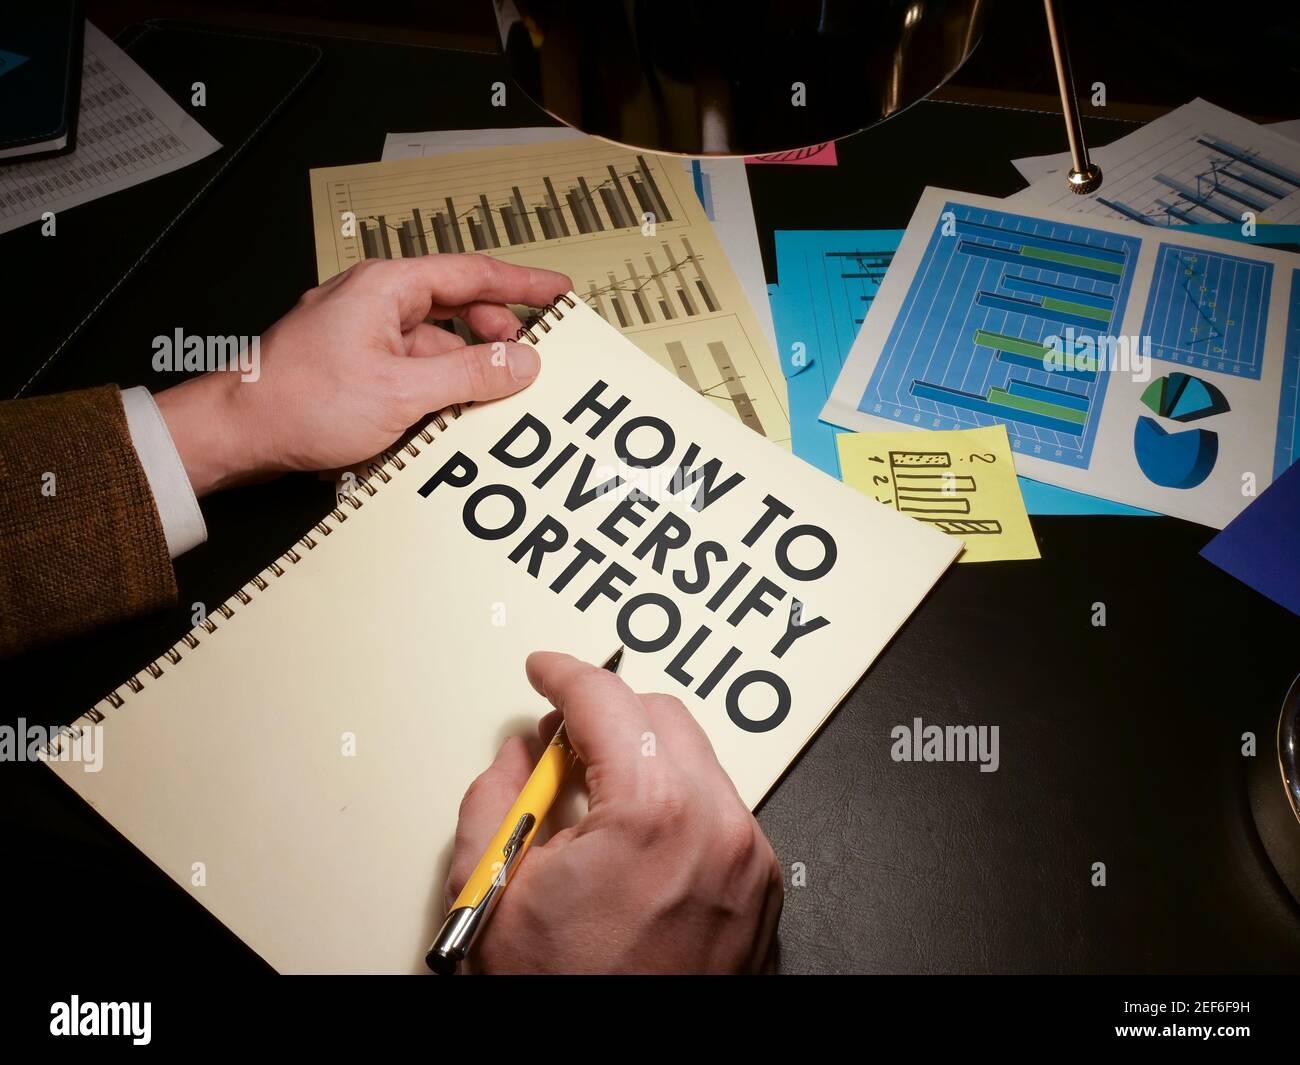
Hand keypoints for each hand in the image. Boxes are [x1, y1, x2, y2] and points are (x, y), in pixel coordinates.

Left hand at [155, 254, 571, 495]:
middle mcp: (374, 302)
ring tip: (494, 399)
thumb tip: (523, 362)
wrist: (234, 433)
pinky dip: (436, 386)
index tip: (558, 292)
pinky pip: (410, 368)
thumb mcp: (403, 392)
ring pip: (434, 343)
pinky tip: (451, 414)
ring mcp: (362, 335)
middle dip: (495, 333)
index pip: (471, 273)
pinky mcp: (353, 367)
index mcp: (386, 288)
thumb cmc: (301, 402)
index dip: (521, 283)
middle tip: (531, 361)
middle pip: (454, 307)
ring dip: (464, 368)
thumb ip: (470, 374)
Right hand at [446, 652, 783, 973]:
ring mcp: (748, 860)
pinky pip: (718, 809)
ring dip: (642, 762)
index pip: (608, 700)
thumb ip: (498, 794)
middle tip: (559, 749)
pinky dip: (676, 805)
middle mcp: (717, 827)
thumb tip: (522, 752)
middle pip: (661, 716)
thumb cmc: (567, 997)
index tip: (547, 672)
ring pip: (696, 759)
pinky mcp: (760, 889)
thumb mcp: (494, 891)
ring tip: (592, 813)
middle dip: (606, 717)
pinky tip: (633, 845)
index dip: (565, 675)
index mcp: (653, 815)